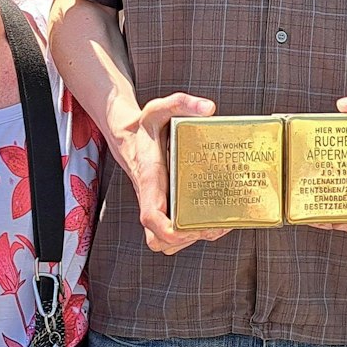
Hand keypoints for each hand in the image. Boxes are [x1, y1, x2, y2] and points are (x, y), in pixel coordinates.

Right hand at [114, 92, 225, 254]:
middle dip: (188, 239)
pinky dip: (188, 236)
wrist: (127, 137)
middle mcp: (151, 199)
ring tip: (218, 226)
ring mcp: (156, 207)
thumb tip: (210, 109)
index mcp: (149, 179)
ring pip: (164, 243)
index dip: (168, 229)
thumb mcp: (159, 108)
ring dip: (189, 241)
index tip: (189, 229)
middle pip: (159, 239)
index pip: (151, 215)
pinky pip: (171, 235)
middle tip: (216, 225)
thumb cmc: (146, 126)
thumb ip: (182, 103)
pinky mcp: (162, 209)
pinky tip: (210, 222)